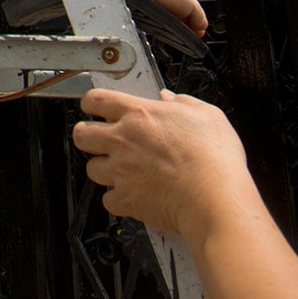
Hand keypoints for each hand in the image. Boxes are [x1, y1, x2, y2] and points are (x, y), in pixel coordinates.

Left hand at [73, 90, 253, 245]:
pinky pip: (108, 199)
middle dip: (87, 136)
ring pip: (91, 168)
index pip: (96, 99)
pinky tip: (133, 194)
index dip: (91, 102)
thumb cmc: (215, 160)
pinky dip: (118, 199)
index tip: (95, 107)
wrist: (216, 199)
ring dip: (104, 169)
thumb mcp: (208, 116)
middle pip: (81, 134)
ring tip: (122, 169)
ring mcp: (121, 171)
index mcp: (140, 115)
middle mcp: (124, 141)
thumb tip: (170, 98)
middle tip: (99, 139)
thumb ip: (183, 103)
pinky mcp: (126, 200)